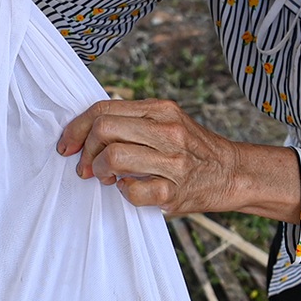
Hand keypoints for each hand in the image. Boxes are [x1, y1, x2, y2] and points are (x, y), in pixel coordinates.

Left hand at [56, 99, 298, 218]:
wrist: (233, 173)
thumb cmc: (192, 150)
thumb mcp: (167, 123)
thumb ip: (134, 121)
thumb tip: (88, 130)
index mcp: (160, 109)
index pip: (103, 109)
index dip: (76, 128)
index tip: (68, 145)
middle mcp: (167, 130)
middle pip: (104, 129)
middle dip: (85, 150)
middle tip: (85, 166)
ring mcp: (172, 161)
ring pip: (113, 157)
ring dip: (99, 171)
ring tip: (106, 178)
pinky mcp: (175, 191)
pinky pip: (132, 191)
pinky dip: (123, 192)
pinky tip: (130, 190)